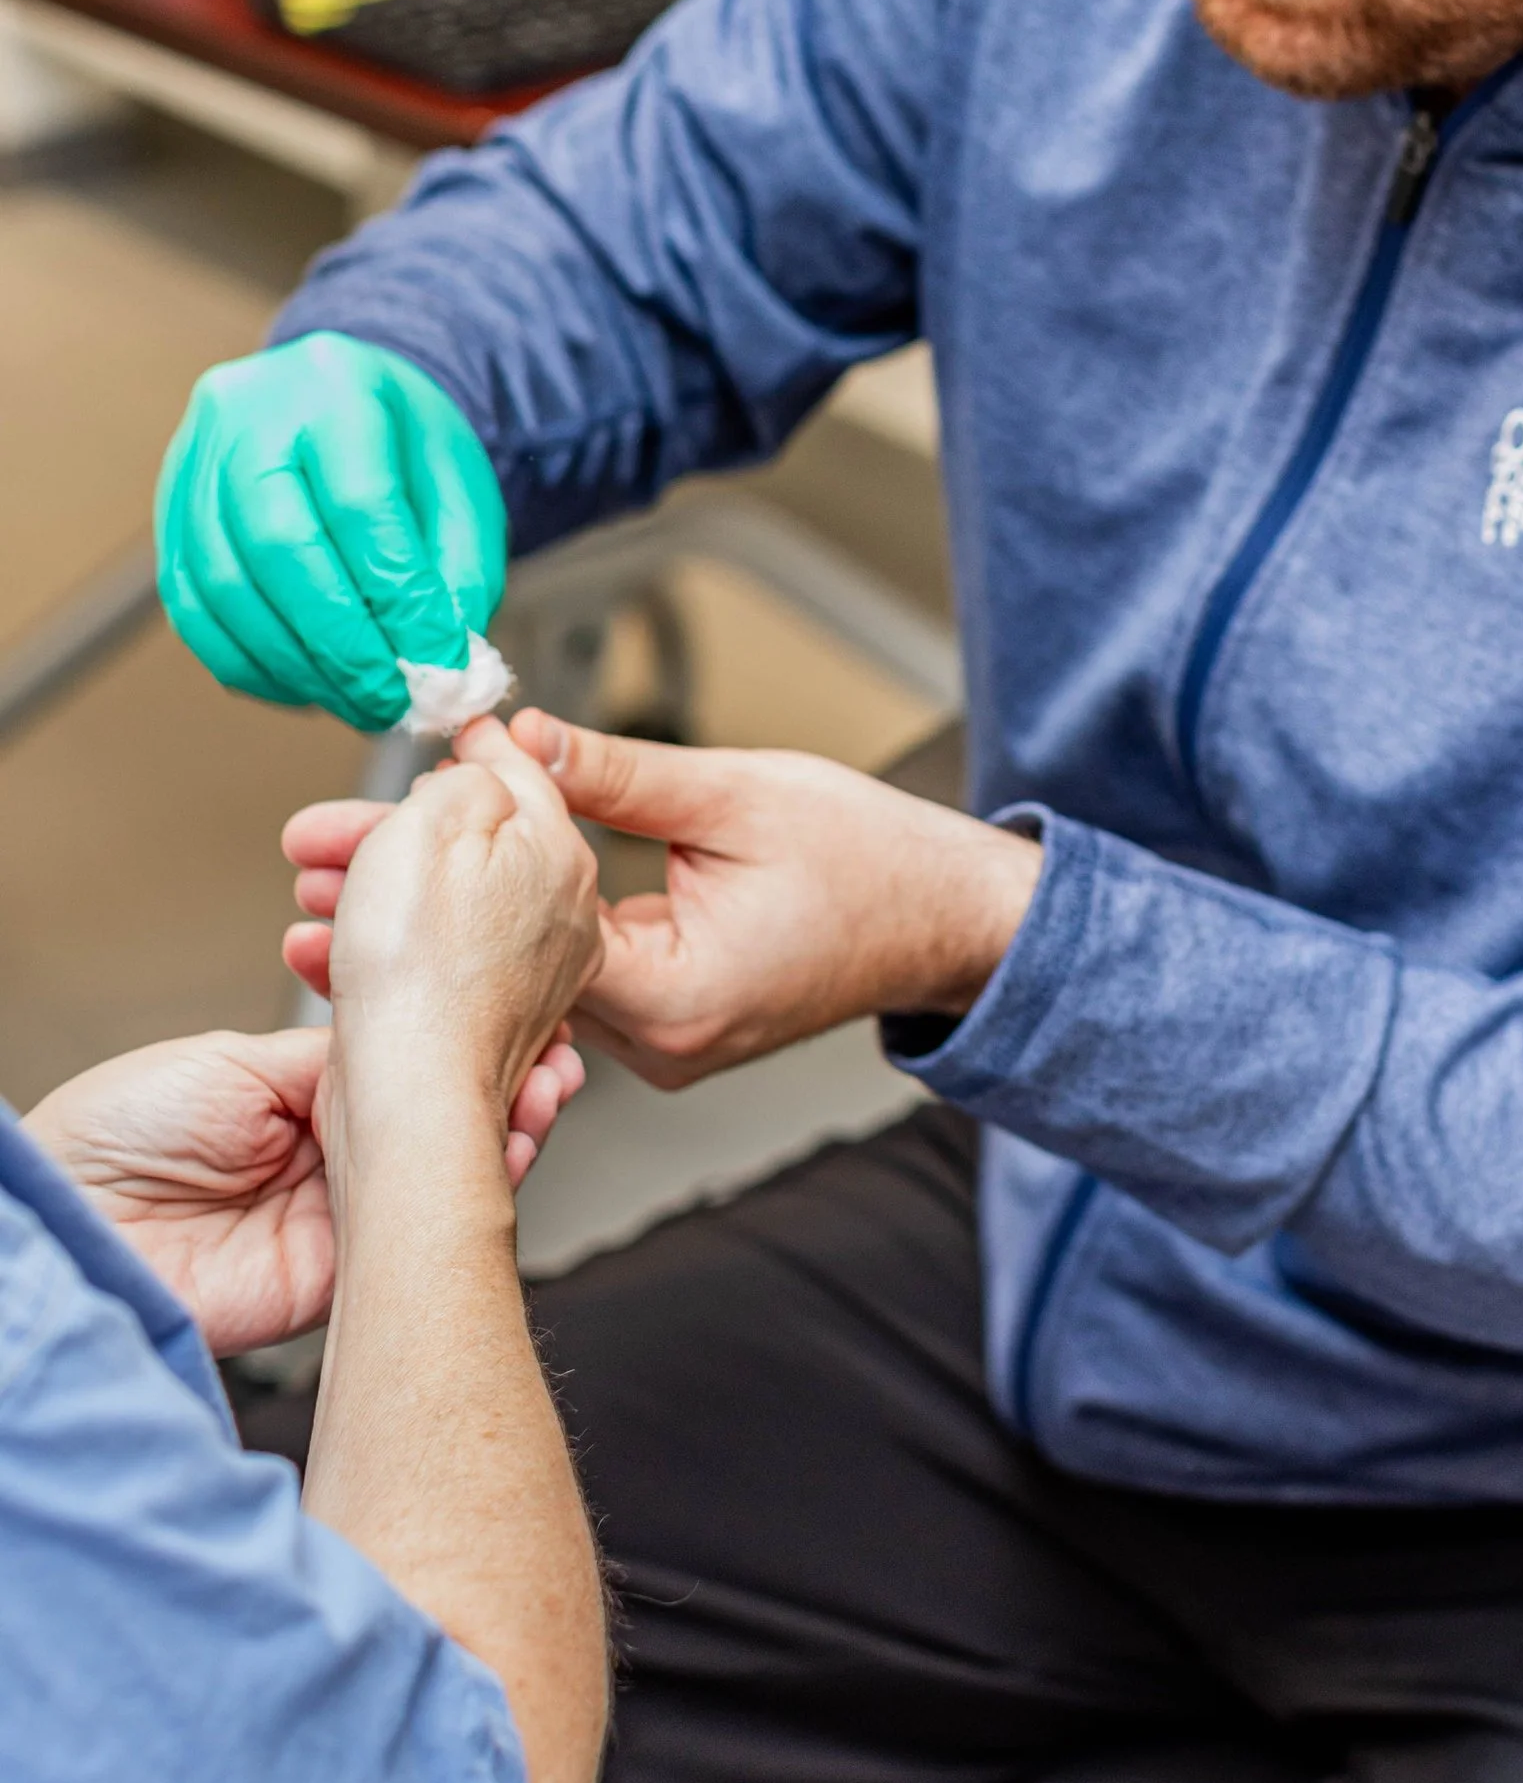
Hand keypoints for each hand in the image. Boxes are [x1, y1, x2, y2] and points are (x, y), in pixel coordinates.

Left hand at [23, 1026, 584, 1355]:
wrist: (71, 1216)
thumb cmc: (119, 1130)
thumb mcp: (239, 1063)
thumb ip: (333, 1059)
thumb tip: (411, 1041)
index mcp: (303, 1096)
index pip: (409, 1068)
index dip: (465, 1045)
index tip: (521, 1016)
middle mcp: (330, 1158)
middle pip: (442, 1123)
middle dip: (508, 1086)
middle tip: (556, 1056)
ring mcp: (339, 1219)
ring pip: (446, 1181)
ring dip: (508, 1134)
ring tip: (549, 1090)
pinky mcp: (338, 1280)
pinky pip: (420, 1243)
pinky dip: (474, 1200)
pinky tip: (513, 1150)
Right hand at [155, 332, 506, 728]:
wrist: (333, 395)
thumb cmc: (402, 442)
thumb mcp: (459, 481)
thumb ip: (461, 567)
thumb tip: (443, 662)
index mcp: (336, 387)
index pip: (360, 504)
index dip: (397, 596)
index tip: (436, 662)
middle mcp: (247, 415)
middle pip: (278, 546)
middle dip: (340, 644)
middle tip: (389, 701)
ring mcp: (193, 463)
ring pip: (224, 586)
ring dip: (293, 666)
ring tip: (354, 704)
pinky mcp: (168, 514)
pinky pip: (192, 608)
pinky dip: (249, 664)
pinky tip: (302, 687)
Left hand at [285, 714, 1039, 1087]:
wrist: (955, 920)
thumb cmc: (875, 861)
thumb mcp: (736, 792)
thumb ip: (612, 774)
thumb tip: (511, 740)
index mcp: (670, 998)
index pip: (515, 937)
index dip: (426, 878)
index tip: (340, 839)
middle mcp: (655, 1043)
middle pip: (499, 970)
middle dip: (406, 909)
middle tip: (307, 859)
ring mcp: (662, 1043)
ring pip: (527, 980)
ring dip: (449, 923)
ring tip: (342, 882)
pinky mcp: (671, 1023)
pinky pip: (569, 984)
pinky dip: (511, 937)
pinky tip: (451, 899)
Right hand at [323, 717, 602, 1126]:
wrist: (411, 1099)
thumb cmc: (421, 969)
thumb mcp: (436, 822)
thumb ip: (471, 778)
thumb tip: (489, 761)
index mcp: (560, 856)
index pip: (519, 779)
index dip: (471, 752)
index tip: (448, 735)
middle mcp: (560, 917)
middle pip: (469, 847)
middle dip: (387, 832)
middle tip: (321, 832)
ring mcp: (531, 975)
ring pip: (441, 907)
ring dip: (367, 891)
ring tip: (308, 891)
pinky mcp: (491, 1023)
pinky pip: (430, 966)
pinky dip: (375, 951)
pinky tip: (322, 952)